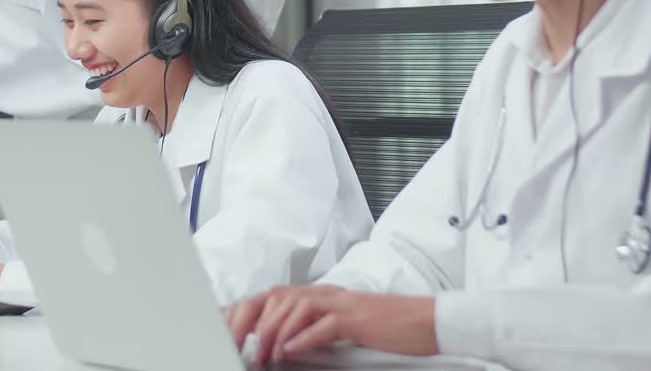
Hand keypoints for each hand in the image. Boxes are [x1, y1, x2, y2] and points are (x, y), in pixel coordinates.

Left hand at [225, 285, 437, 364]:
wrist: (421, 322)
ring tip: (267, 355)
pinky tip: (292, 351)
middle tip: (242, 347)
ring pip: (297, 307)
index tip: (229, 333)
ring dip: (277, 333)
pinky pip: (326, 324)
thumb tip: (280, 347)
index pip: (272, 297)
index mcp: (318, 296)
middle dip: (254, 322)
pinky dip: (306, 337)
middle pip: (278, 298)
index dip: (247, 312)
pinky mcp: (357, 318)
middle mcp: (326, 295)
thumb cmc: (382, 329)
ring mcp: (341, 303)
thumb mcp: (338, 329)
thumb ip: (310, 331)